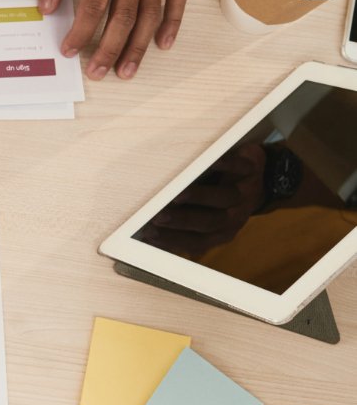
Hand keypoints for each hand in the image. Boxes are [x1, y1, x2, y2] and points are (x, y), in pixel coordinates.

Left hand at [38, 0, 186, 80]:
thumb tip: (46, 6)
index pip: (93, 4)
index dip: (81, 31)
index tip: (70, 49)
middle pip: (123, 15)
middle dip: (110, 48)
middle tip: (97, 71)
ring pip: (150, 12)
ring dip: (138, 45)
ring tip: (126, 70)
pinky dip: (173, 21)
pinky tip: (163, 43)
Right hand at [139, 141, 265, 256]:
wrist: (262, 177)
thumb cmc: (218, 200)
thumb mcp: (202, 217)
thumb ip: (179, 227)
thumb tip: (142, 234)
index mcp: (219, 233)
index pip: (195, 242)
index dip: (173, 239)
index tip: (148, 233)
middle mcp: (233, 217)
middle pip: (210, 223)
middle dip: (184, 221)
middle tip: (159, 218)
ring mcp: (244, 193)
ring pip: (225, 198)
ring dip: (201, 197)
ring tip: (178, 194)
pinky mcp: (250, 170)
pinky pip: (239, 168)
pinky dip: (226, 165)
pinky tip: (209, 162)